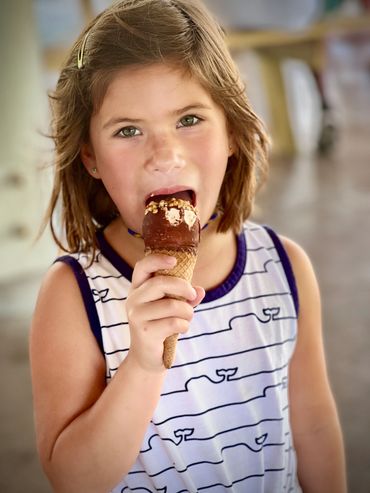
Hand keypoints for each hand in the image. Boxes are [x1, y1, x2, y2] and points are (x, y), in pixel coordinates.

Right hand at [126, 254, 204, 371]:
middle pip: (160, 283)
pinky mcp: (145, 332)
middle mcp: (133, 300)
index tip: (174, 260)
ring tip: (187, 318)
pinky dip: (184, 325)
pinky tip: (181, 328)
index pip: (142, 267)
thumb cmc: (160, 326)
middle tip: (192, 295)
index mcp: (138, 289)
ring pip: (172, 305)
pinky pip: (174, 322)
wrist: (147, 358)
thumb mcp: (172, 308)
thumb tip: (201, 291)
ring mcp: (137, 316)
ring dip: (187, 312)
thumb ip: (185, 297)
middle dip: (183, 287)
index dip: (157, 260)